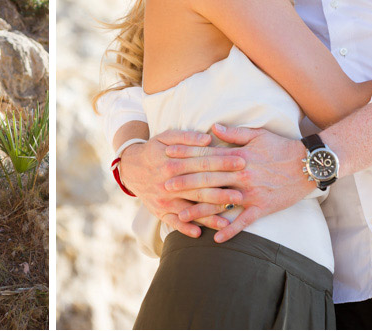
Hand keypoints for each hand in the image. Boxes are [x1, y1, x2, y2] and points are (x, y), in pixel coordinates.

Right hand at [119, 129, 244, 237]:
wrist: (130, 168)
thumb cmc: (153, 150)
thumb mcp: (165, 137)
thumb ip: (187, 137)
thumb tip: (208, 139)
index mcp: (172, 162)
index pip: (202, 162)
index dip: (223, 162)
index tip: (241, 161)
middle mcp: (168, 182)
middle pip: (199, 187)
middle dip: (222, 190)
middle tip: (241, 193)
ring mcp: (164, 199)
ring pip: (190, 208)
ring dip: (209, 214)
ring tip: (228, 219)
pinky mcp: (159, 211)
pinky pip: (173, 222)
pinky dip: (185, 228)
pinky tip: (200, 233)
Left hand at [169, 124, 312, 242]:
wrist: (308, 165)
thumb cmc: (282, 147)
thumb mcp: (257, 134)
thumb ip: (233, 134)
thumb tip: (212, 128)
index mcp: (238, 157)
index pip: (206, 156)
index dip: (186, 156)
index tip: (168, 156)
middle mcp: (241, 176)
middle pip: (208, 179)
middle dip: (184, 183)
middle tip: (165, 187)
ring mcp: (251, 193)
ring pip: (221, 203)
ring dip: (200, 210)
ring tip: (181, 216)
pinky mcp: (262, 207)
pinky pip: (243, 222)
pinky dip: (230, 231)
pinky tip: (216, 238)